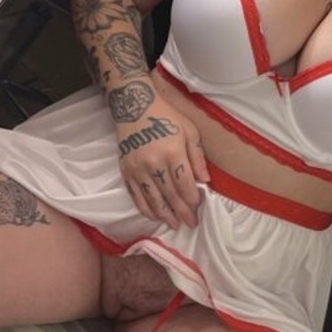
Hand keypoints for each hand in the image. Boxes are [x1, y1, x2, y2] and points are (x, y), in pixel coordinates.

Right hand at [113, 91, 210, 229]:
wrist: (133, 107)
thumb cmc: (166, 117)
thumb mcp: (189, 131)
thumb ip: (197, 157)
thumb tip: (206, 181)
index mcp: (172, 152)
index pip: (184, 184)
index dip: (192, 199)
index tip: (198, 208)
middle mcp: (154, 163)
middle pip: (170, 195)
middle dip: (182, 212)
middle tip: (190, 224)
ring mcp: (137, 169)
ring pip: (152, 200)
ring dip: (164, 215)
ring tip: (174, 225)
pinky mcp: (125, 171)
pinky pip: (135, 196)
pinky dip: (145, 209)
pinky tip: (154, 216)